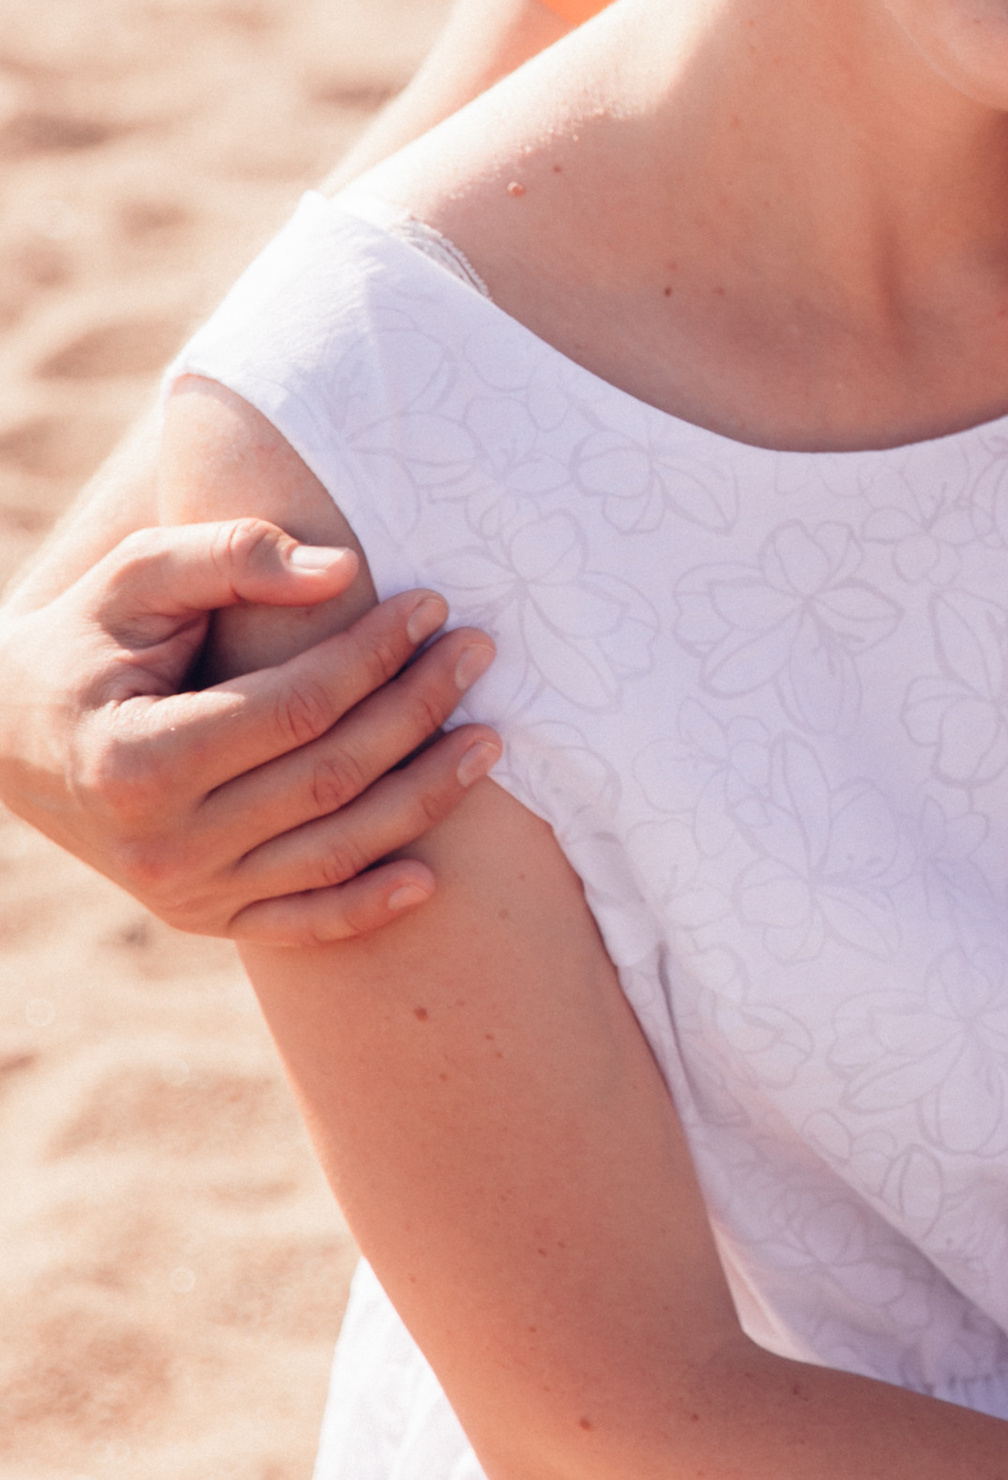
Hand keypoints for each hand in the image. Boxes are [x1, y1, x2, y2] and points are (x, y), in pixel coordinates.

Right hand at [0, 522, 499, 946]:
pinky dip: (367, 906)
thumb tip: (341, 571)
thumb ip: (230, 558)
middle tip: (479, 652)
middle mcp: (163, 843)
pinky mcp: (201, 916)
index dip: (374, 655)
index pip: (296, 708)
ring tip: (487, 740)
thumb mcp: (135, 576)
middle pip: (327, 779)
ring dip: (422, 799)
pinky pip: (299, 922)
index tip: (431, 605)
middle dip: (416, 710)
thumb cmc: (86, 638)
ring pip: (331, 853)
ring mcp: (183, 892)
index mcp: (141, 758)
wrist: (7, 735)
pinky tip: (432, 876)